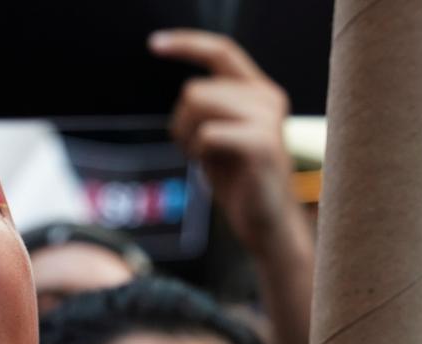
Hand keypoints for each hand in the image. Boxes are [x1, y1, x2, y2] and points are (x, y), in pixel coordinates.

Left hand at [149, 29, 297, 254]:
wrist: (266, 222)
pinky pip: (205, 135)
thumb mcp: (221, 135)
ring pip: (197, 106)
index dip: (187, 43)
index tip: (154, 44)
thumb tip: (188, 93)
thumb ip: (211, 108)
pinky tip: (214, 169)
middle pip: (194, 89)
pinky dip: (198, 154)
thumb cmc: (240, 180)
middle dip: (180, 123)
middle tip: (196, 152)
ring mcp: (267, 118)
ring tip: (207, 160)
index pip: (222, 51)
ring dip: (188, 138)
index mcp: (259, 91)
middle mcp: (268, 97)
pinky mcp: (260, 143)